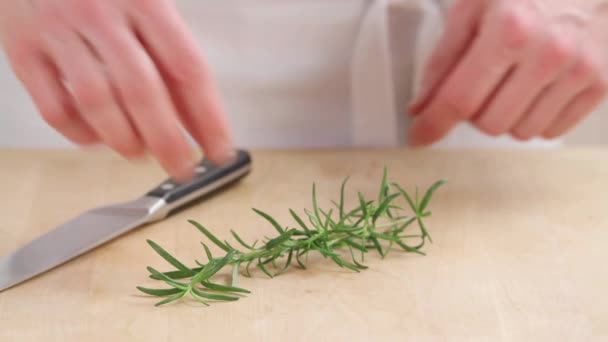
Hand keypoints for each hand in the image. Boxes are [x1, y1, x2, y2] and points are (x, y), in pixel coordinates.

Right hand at [0, 0, 233, 179]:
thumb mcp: (147, 3)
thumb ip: (170, 55)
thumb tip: (197, 120)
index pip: (187, 68)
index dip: (208, 117)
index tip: (220, 148)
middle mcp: (101, 14)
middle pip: (142, 91)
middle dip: (168, 141)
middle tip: (183, 166)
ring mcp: (59, 30)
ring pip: (96, 101)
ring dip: (124, 139)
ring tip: (140, 153)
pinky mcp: (24, 47)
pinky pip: (53, 106)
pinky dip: (80, 133)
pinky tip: (98, 138)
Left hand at [408, 0, 607, 144]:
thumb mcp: (473, 7)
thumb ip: (443, 58)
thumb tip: (421, 107)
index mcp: (509, 30)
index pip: (460, 99)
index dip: (433, 124)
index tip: (418, 136)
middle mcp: (548, 54)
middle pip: (489, 124)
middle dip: (474, 112)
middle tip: (480, 84)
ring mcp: (579, 71)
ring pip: (520, 133)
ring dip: (505, 116)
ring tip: (511, 81)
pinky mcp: (600, 83)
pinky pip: (550, 131)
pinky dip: (534, 118)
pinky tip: (535, 88)